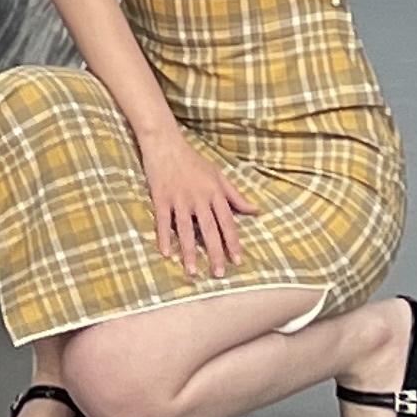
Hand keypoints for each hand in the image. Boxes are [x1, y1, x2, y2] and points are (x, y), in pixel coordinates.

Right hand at [137, 129, 255, 276]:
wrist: (165, 143)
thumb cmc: (193, 160)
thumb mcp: (218, 175)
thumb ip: (235, 195)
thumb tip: (256, 210)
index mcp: (214, 192)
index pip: (227, 221)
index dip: (233, 242)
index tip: (238, 260)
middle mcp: (198, 198)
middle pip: (209, 230)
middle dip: (215, 253)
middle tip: (219, 273)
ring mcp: (179, 199)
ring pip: (185, 230)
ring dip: (189, 252)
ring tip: (192, 272)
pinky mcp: (161, 198)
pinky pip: (163, 221)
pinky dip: (164, 237)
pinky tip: (166, 253)